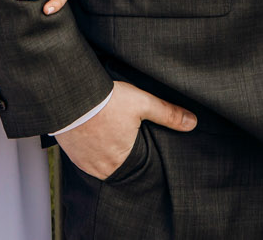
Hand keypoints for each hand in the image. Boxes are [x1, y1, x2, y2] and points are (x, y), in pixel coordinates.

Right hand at [55, 81, 196, 180]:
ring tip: (109, 134)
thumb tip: (192, 123)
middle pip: (119, 165)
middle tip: (124, 136)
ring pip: (101, 163)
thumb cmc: (105, 100)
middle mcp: (103, 168)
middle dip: (123, 153)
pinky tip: (94, 135)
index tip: (141, 143)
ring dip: (106, 152)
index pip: (138, 166)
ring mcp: (85, 163)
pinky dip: (91, 149)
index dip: (141, 153)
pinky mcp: (71, 155)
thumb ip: (168, 114)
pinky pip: (85, 158)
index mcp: (123, 161)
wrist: (70, 94)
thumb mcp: (142, 103)